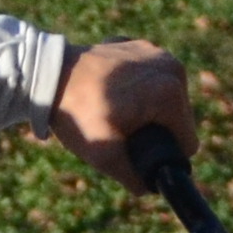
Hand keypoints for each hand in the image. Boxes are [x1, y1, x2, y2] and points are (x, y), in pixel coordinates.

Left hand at [43, 41, 195, 187]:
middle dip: (154, 132)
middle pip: (177, 121)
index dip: (162, 156)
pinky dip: (133, 89)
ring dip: (146, 112)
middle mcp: (171, 67)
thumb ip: (134, 178)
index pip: (186, 143)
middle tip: (119, 129)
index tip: (133, 148)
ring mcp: (156, 52)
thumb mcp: (105, 155)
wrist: (46, 74)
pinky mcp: (139, 46)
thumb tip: (151, 186)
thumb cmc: (76, 113)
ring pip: (165, 101)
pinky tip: (109, 91)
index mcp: (170, 92)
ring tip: (114, 111)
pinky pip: (148, 81)